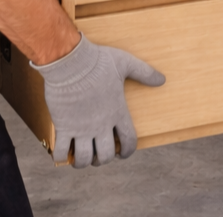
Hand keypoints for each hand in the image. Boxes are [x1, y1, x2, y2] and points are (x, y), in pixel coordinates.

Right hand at [30, 35, 164, 167]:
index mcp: (118, 112)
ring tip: (80, 155)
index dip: (127, 151)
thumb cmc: (98, 61)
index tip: (121, 153)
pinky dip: (60, 156)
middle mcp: (101, 125)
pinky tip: (61, 152)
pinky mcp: (64, 126)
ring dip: (82, 161)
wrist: (71, 61)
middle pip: (105, 156)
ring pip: (84, 158)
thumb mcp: (126, 63)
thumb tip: (162, 79)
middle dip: (102, 159)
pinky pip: (60, 151)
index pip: (129, 141)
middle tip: (97, 153)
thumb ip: (144, 73)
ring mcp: (81, 128)